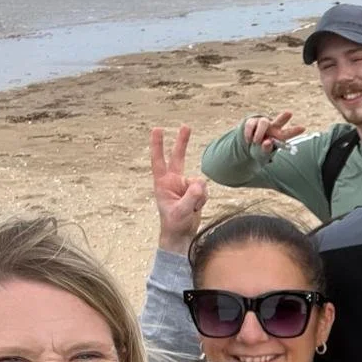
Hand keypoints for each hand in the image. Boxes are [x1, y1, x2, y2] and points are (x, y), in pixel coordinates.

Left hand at [150, 125, 207, 255]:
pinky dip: (203, 199)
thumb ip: (191, 197)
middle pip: (178, 157)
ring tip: (192, 208)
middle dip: (181, 142)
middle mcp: (173, 181)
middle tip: (185, 126)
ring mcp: (184, 186)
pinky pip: (204, 189)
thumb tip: (200, 183)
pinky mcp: (194, 192)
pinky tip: (197, 208)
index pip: (158, 160)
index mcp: (162, 183)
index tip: (157, 129)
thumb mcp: (181, 211)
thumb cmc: (174, 224)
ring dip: (198, 195)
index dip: (157, 145)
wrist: (181, 235)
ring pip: (198, 181)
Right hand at [242, 111, 305, 153]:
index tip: (303, 128)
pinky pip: (251, 124)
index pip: (288, 133)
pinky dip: (249, 133)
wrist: (248, 145)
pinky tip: (249, 140)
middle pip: (280, 120)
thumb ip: (265, 150)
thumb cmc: (260, 149)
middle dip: (284, 117)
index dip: (295, 131)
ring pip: (263, 122)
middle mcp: (273, 127)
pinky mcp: (252, 121)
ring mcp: (263, 123)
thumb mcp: (263, 153)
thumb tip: (267, 142)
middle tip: (289, 113)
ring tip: (256, 141)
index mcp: (279, 136)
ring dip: (259, 133)